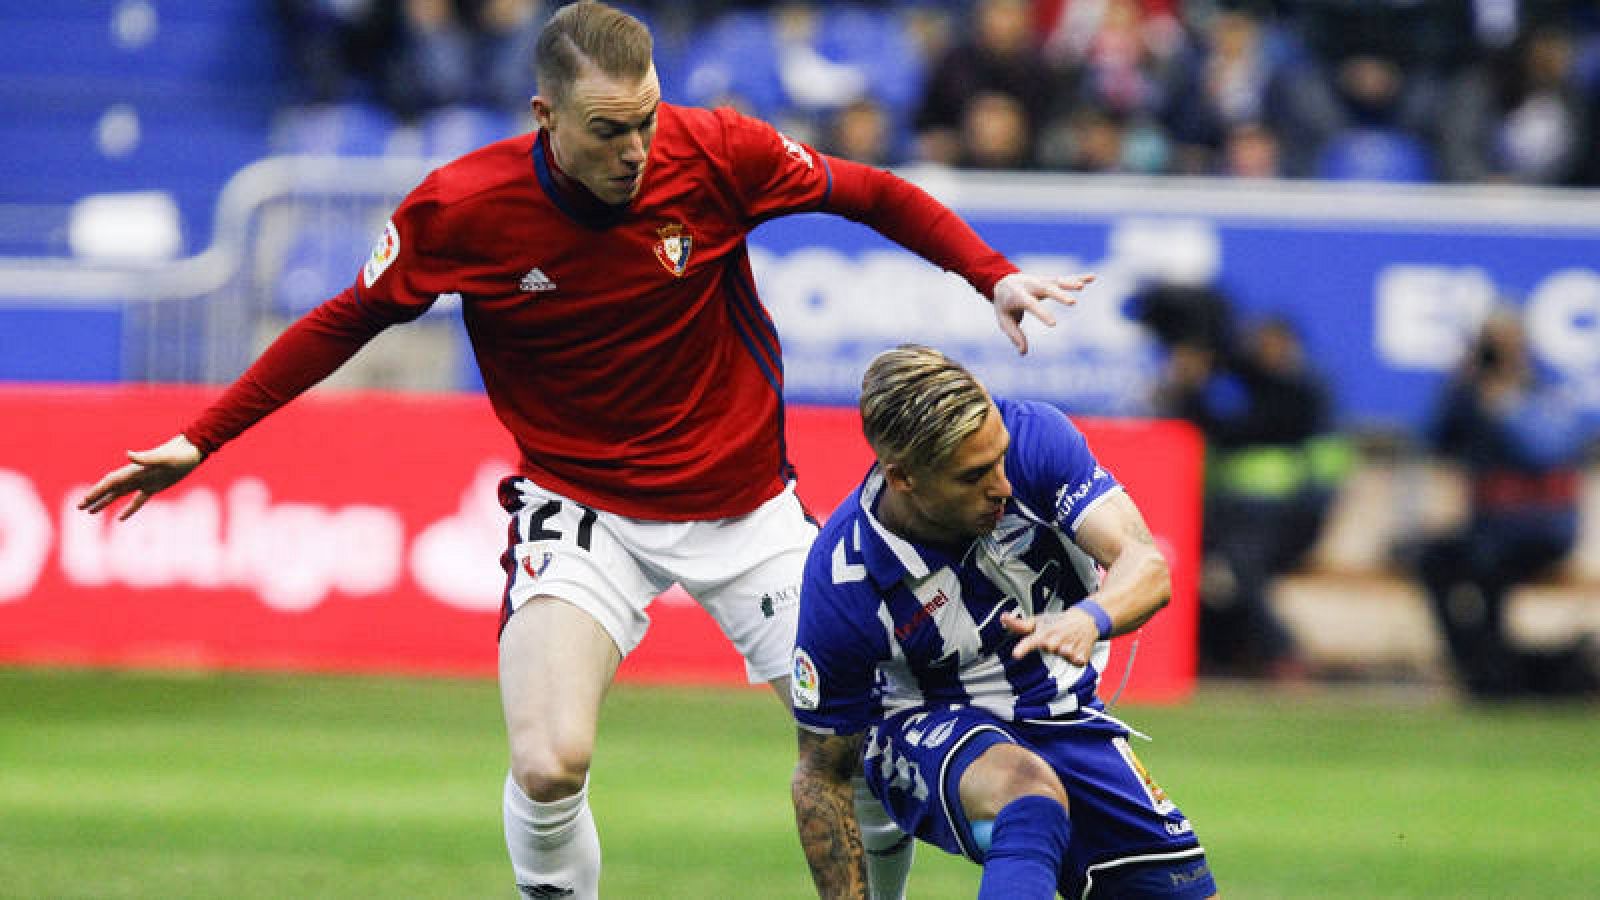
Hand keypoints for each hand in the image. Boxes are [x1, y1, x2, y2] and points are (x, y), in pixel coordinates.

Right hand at [78, 434, 203, 520]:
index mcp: (134, 471)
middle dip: (94, 498)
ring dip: (105, 502)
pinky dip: (129, 509)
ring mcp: (144, 482)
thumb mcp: (163, 457)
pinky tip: (120, 518)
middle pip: (110, 489)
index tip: (84, 500)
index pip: (110, 482)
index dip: (97, 491)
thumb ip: (145, 458)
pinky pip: (138, 500)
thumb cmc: (178, 453)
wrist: (191, 451)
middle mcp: (136, 476)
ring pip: (119, 494)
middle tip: (79, 507)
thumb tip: (127, 454)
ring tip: (91, 512)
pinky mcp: (155, 487)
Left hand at [992, 272, 1094, 354]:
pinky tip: (1092, 278)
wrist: (1002, 281)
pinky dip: (1078, 278)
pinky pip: (1065, 279)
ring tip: (1082, 287)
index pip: (1030, 304)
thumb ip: (1014, 335)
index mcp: (1017, 296)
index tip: (1054, 324)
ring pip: (1056, 281)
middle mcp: (1030, 286)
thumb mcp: (1004, 321)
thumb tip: (1023, 352)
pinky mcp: (1049, 280)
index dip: (1042, 313)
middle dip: (1059, 295)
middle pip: (1045, 289)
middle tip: (1072, 303)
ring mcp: (1041, 281)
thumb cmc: (1004, 305)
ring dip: (1070, 283)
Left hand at [1001, 607, 1099, 664]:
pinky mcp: (1081, 657)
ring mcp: (1070, 650)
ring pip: (1061, 659)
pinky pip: (1074, 664)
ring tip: (1065, 644)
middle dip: (1048, 650)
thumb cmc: (1058, 622)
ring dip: (1062, 655)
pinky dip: (1074, 660)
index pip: (1031, 641)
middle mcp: (1056, 641)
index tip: (1016, 654)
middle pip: (1046, 653)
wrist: (1085, 620)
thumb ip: (1019, 624)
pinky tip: (1075, 650)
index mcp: (1044, 633)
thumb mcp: (1039, 620)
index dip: (1023, 648)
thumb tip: (1003, 618)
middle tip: (1055, 640)